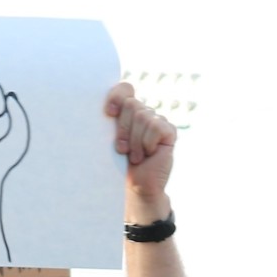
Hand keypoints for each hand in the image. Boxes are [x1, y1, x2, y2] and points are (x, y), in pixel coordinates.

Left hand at [106, 81, 175, 211]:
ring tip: (135, 157)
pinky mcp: (169, 132)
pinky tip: (149, 154)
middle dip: (123, 128)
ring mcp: (157, 121)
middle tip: (121, 149)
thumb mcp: (110, 140)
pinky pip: (156, 127)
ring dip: (135, 141)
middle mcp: (144, 113)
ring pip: (143, 116)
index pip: (125, 89)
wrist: (137, 187)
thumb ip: (111, 121)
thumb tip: (106, 107)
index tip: (108, 113)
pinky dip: (149, 142)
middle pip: (132, 104)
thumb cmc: (120, 165)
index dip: (116, 96)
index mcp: (128, 111)